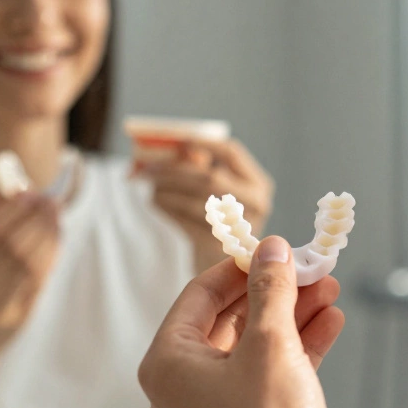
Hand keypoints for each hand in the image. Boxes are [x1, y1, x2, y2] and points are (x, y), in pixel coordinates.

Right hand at [0, 194, 60, 373]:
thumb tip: (14, 191)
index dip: (8, 208)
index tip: (26, 192)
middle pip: (9, 245)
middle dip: (33, 217)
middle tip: (48, 200)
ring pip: (29, 262)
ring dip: (47, 232)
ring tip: (54, 215)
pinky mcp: (19, 318)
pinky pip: (40, 278)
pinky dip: (51, 252)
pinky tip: (55, 236)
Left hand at [139, 237, 349, 407]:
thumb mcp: (271, 344)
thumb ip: (271, 290)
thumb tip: (272, 250)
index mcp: (167, 364)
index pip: (200, 295)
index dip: (240, 266)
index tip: (274, 247)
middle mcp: (184, 386)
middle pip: (230, 318)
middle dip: (275, 291)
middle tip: (309, 266)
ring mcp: (217, 407)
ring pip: (255, 344)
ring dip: (293, 314)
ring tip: (329, 288)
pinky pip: (270, 372)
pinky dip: (298, 347)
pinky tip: (330, 322)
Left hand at [144, 138, 274, 268]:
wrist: (217, 265)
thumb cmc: (216, 219)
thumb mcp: (218, 190)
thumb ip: (203, 167)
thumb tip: (178, 148)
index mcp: (258, 183)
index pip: (232, 153)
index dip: (203, 144)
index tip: (179, 141)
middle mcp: (256, 204)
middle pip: (211, 177)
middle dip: (175, 169)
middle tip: (149, 165)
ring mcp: (239, 228)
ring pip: (195, 199)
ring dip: (166, 188)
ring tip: (149, 182)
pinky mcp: (217, 246)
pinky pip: (185, 219)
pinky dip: (166, 206)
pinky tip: (155, 200)